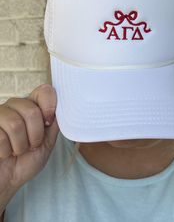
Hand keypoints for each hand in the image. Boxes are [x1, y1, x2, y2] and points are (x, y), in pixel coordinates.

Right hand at [0, 84, 58, 203]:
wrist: (6, 182)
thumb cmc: (26, 162)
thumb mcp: (47, 142)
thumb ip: (55, 122)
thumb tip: (66, 105)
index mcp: (32, 106)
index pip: (44, 91)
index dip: (49, 106)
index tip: (49, 123)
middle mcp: (15, 106)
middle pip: (31, 110)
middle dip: (35, 135)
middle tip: (31, 145)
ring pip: (15, 123)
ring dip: (20, 145)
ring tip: (16, 151)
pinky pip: (0, 135)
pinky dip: (5, 151)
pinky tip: (3, 152)